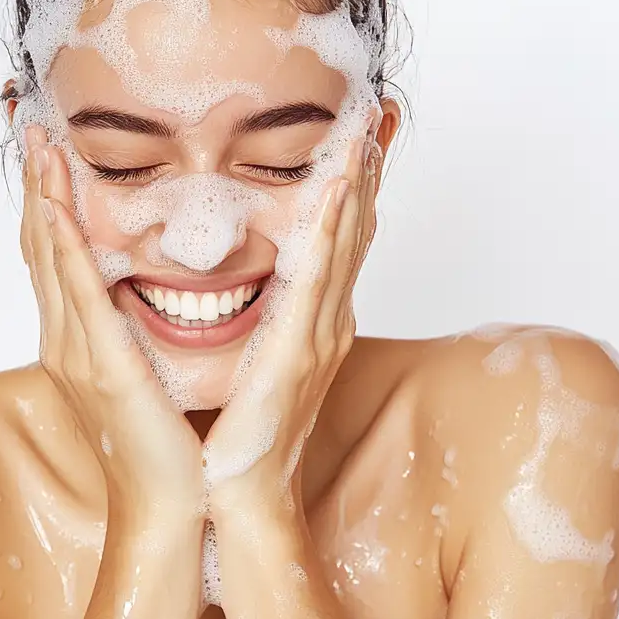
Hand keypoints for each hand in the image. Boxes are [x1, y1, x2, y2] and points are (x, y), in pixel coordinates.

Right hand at [20, 129, 203, 529]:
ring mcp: (78, 353)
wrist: (171, 505)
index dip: (48, 202)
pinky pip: (77, 296)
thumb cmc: (168, 442)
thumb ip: (138, 328)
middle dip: (37, 187)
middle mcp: (68, 341)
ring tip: (40, 150)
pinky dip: (62, 248)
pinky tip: (54, 212)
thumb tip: (148, 290)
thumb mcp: (148, 368)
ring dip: (44, 201)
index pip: (58, 256)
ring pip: (53, 261)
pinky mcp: (102, 367)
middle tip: (33, 131)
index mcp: (81, 341)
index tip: (48, 151)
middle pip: (43, 248)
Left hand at [201, 133, 381, 513]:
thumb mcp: (261, 366)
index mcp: (319, 324)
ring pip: (344, 244)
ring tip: (364, 136)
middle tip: (377, 119)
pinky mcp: (298, 348)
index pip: (344, 242)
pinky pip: (316, 277)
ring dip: (356, 187)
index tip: (363, 140)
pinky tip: (336, 192)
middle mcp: (330, 322)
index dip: (356, 190)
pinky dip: (330, 230)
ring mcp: (320, 334)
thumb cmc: (243, 441)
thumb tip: (259, 292)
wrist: (241, 499)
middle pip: (356, 233)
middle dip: (367, 175)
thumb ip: (268, 326)